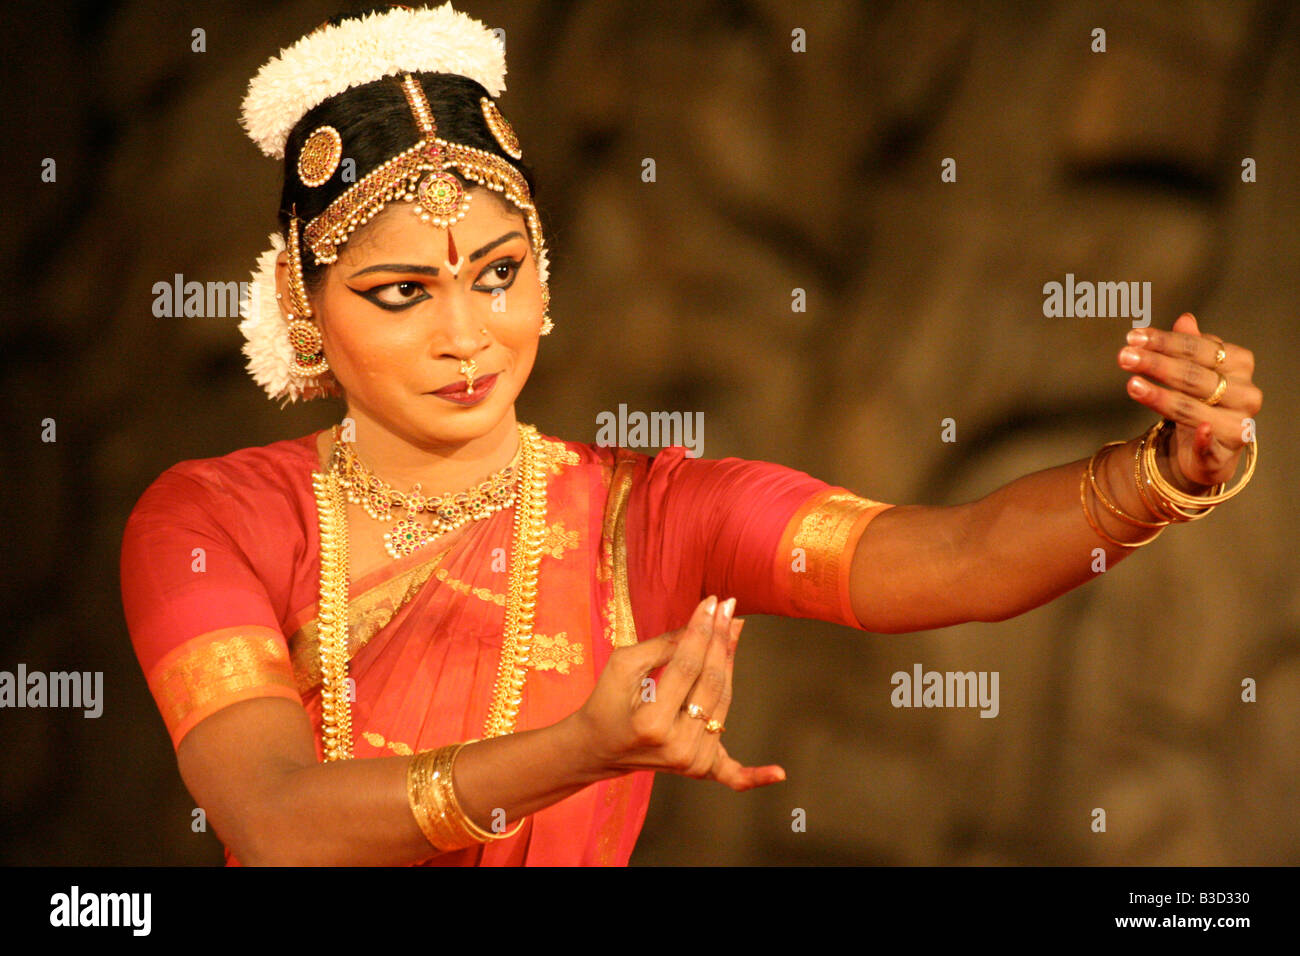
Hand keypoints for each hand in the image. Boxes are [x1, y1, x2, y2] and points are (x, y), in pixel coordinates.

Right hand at [570, 595, 785, 790]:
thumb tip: (705, 623)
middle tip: (728, 607)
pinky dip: (755, 775)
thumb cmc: (608, 701)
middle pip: (711, 682)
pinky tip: (780, 773)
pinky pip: (732, 774)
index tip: (712, 601)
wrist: (597, 748)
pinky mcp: (699, 770)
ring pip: (723, 702)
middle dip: (720, 640)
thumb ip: (664, 646)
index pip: (687, 665)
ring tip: (735, 628)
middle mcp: (676, 745)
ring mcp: (691, 762)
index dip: (701, 630)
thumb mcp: (624, 665)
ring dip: (731, 663)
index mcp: (652, 722)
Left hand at [1118, 313, 1261, 487]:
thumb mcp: (1193, 369)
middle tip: (1124, 356)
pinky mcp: (1226, 452)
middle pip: (1193, 375)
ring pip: (1194, 407)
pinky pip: (1212, 445)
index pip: (1199, 348)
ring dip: (1161, 397)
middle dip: (1156, 364)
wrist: (1209, 446)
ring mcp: (1238, 423)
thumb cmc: (1199, 399)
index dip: (1165, 341)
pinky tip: (1198, 432)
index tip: (1133, 337)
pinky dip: (1205, 439)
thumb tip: (1185, 319)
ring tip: (1132, 385)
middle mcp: (1245, 392)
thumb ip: (1189, 346)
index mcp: (1240, 363)